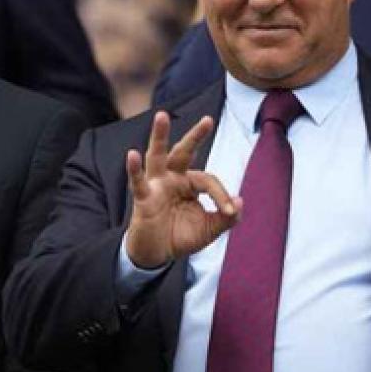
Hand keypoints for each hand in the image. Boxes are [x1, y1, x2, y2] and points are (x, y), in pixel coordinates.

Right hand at [124, 112, 240, 268]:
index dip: (221, 195)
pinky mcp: (143, 198)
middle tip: (208, 120)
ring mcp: (156, 186)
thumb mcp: (209, 229)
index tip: (228, 211)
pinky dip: (134, 168)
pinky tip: (131, 154)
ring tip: (161, 116)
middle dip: (195, 136)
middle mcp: (172, 178)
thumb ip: (226, 217)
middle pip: (183, 152)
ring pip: (157, 156)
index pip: (208, 180)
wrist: (157, 255)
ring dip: (159, 136)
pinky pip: (138, 181)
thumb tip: (239, 202)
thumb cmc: (181, 236)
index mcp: (189, 183)